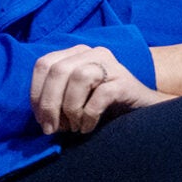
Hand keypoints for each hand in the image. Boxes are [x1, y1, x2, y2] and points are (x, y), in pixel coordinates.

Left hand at [30, 45, 164, 134]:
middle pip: (58, 70)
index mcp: (76, 53)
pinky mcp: (126, 81)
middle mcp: (93, 53)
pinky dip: (89, 115)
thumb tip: (40, 115)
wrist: (145, 113)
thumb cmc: (105, 107)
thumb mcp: (75, 97)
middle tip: (52, 129)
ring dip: (70, 108)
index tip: (41, 120)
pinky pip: (100, 95)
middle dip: (49, 104)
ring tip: (74, 127)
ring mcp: (112, 65)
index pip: (44, 64)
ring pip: (78, 78)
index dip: (36, 94)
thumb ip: (56, 96)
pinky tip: (88, 127)